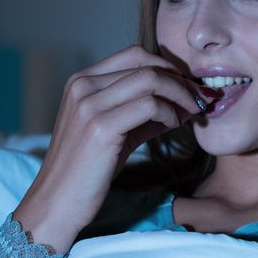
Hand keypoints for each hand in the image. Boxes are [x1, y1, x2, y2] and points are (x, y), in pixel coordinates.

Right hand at [14, 45, 212, 253]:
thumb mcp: (115, 132)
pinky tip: (173, 126)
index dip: (167, 67)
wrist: (57, 202)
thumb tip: (185, 102)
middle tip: (199, 99)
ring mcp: (89, 104)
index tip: (188, 87)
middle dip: (179, 79)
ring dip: (180, 94)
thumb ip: (144, 113)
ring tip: (190, 113)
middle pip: (145, 63)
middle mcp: (82, 86)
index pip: (134, 55)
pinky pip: (150, 105)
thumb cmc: (87, 171)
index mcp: (81, 81)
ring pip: (151, 79)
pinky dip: (169, 112)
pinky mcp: (101, 126)